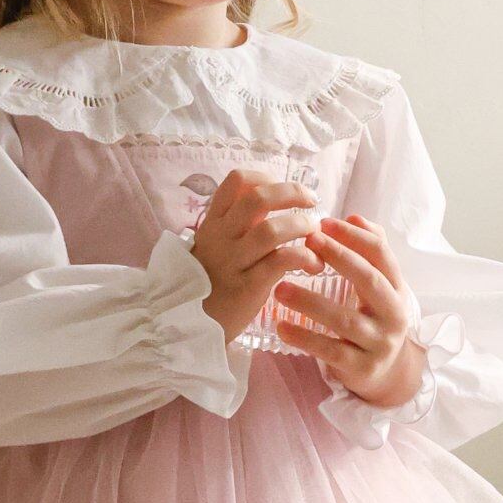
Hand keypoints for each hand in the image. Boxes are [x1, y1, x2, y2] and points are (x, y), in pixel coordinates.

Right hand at [191, 169, 328, 344]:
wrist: (187, 324)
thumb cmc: (209, 283)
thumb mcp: (215, 246)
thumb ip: (239, 225)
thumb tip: (274, 204)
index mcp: (213, 222)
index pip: (237, 181)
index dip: (266, 178)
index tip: (283, 190)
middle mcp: (221, 236)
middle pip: (258, 198)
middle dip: (292, 192)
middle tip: (312, 201)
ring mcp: (233, 261)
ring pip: (272, 229)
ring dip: (302, 226)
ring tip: (314, 234)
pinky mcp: (247, 286)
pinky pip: (281, 261)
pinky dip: (305, 257)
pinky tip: (314, 265)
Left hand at [272, 213, 426, 408]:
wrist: (388, 375)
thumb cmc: (375, 319)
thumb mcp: (380, 287)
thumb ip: (370, 252)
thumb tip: (355, 216)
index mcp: (397, 288)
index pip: (381, 255)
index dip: (354, 236)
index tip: (324, 222)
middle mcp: (394, 314)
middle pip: (368, 281)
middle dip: (339, 258)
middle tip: (308, 241)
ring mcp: (379, 343)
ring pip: (345, 320)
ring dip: (310, 302)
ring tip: (280, 289)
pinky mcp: (361, 368)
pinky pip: (330, 351)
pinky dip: (305, 338)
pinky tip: (282, 327)